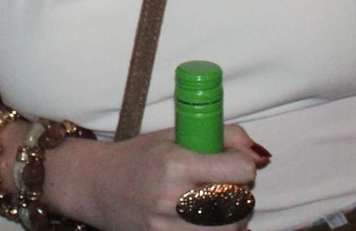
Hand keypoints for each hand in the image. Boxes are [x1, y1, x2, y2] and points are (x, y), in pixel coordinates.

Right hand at [71, 125, 265, 230]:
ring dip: (234, 217)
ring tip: (220, 205)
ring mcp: (166, 226)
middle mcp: (172, 197)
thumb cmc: (138, 156)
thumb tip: (260, 155)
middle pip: (238, 204)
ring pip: (228, 229)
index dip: (244, 166)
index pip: (239, 171)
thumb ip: (221, 135)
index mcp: (176, 163)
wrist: (95, 185)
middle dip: (242, 193)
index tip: (236, 163)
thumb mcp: (174, 135)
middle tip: (229, 185)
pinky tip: (208, 221)